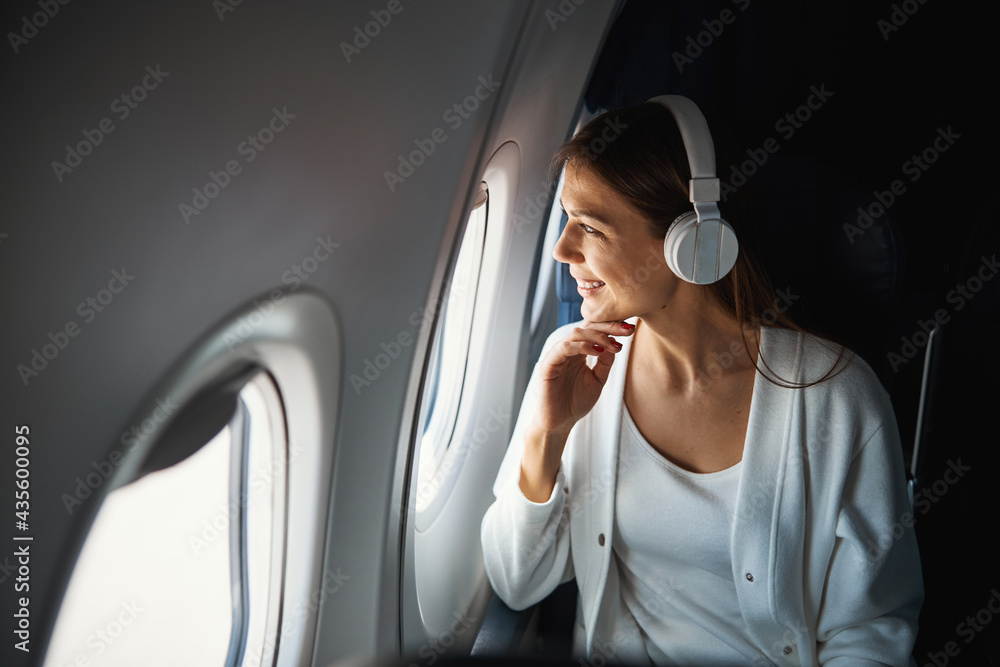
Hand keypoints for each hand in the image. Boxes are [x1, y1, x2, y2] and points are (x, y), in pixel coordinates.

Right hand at [529, 320, 635, 436]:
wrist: (559, 423)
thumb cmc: (576, 402)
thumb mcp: (597, 380)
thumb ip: (605, 362)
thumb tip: (615, 343)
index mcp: (577, 352)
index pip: (594, 330)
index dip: (612, 327)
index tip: (630, 329)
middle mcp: (566, 350)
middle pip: (586, 327)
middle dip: (608, 326)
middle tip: (627, 330)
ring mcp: (556, 355)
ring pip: (575, 334)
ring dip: (597, 336)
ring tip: (613, 344)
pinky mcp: (548, 364)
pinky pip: (564, 348)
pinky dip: (581, 346)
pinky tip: (597, 351)